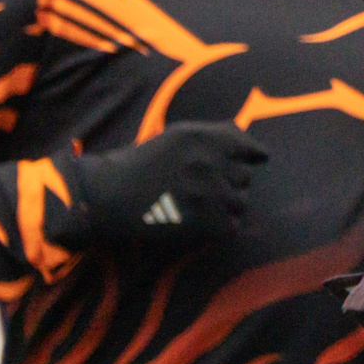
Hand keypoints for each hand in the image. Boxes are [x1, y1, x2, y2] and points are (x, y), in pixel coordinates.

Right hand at [65, 121, 268, 244]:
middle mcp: (211, 162)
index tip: (246, 166)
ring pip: (241, 203)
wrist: (109, 195)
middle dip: (230, 184)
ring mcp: (210, 193)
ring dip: (226, 207)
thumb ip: (216, 135)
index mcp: (206, 138)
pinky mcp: (204, 221)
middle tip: (204, 191)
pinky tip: (200, 224)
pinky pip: (231, 227)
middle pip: (245, 178)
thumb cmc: (142, 164)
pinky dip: (220, 228)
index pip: (250, 150)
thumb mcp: (178, 135)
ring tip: (201, 207)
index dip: (248, 159)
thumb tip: (254, 147)